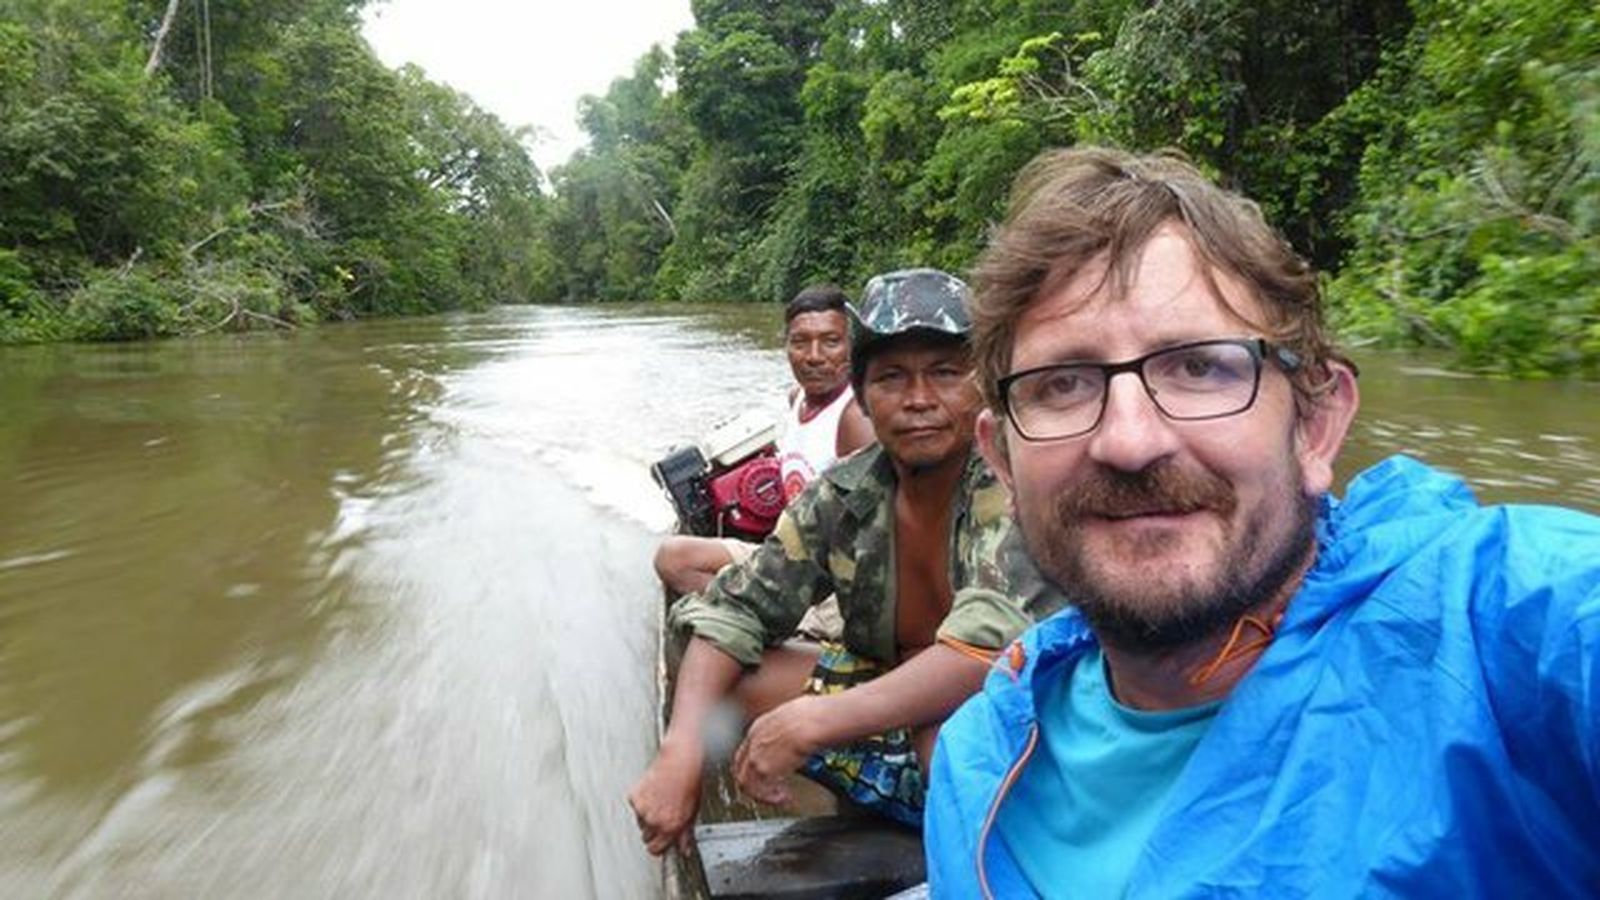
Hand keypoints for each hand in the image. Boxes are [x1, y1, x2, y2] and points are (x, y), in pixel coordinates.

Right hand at [627, 741, 703, 856]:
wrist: (680, 761)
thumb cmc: (689, 783)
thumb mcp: (693, 813)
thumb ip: (686, 835)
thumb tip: (685, 850)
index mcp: (670, 827)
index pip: (656, 849)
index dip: (658, 846)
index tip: (660, 842)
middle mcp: (655, 821)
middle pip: (646, 837)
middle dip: (652, 830)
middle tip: (662, 816)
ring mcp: (642, 809)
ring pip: (640, 821)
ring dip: (647, 815)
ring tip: (660, 799)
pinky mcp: (634, 797)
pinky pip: (635, 806)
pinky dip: (641, 801)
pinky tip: (653, 791)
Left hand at [733, 695, 824, 804]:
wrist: (811, 722)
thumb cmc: (814, 717)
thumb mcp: (795, 718)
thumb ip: (791, 731)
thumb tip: (801, 738)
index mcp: (759, 727)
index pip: (746, 751)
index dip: (754, 767)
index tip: (766, 775)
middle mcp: (753, 741)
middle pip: (741, 769)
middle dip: (753, 784)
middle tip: (768, 792)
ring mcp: (755, 756)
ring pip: (746, 783)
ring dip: (761, 794)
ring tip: (779, 798)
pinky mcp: (763, 770)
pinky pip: (760, 791)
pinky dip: (771, 798)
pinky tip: (785, 798)